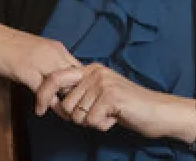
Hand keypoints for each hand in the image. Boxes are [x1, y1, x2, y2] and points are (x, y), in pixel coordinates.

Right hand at [0, 17, 80, 106]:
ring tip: (63, 117)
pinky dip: (44, 103)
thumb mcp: (32, 55)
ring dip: (65, 103)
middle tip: (75, 114)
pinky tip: (39, 111)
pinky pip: (42, 90)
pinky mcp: (25, 69)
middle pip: (77, 78)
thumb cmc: (4, 47)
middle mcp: (53, 52)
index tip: (78, 103)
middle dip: (78, 97)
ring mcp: (40, 60)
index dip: (82, 88)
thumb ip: (46, 67)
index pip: (80, 69)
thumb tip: (55, 86)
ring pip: (63, 84)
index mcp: (55, 48)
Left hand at [36, 63, 195, 140]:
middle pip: (66, 104)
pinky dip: (103, 126)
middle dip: (78, 117)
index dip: (43, 94)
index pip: (55, 77)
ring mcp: (103, 82)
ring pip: (78, 115)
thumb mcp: (99, 97)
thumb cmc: (127, 108)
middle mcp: (95, 72)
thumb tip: (52, 103)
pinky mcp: (111, 96)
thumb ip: (78, 96)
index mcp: (91, 69)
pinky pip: (91, 121)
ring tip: (109, 115)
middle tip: (98, 115)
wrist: (157, 111)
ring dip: (92, 122)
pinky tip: (115, 118)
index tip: (38, 109)